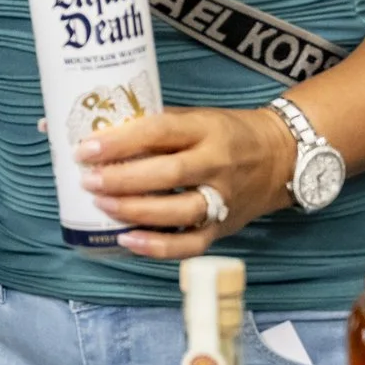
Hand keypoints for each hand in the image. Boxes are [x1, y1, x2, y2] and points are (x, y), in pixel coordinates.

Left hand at [74, 105, 296, 259]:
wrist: (281, 157)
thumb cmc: (224, 133)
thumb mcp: (194, 117)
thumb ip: (149, 125)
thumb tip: (83, 129)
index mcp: (206, 129)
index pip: (160, 131)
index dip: (121, 141)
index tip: (86, 148)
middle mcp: (217, 164)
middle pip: (168, 175)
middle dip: (122, 180)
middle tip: (87, 181)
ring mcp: (223, 199)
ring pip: (179, 211)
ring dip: (136, 212)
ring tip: (102, 206)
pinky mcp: (224, 227)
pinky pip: (191, 244)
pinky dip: (158, 247)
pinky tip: (128, 240)